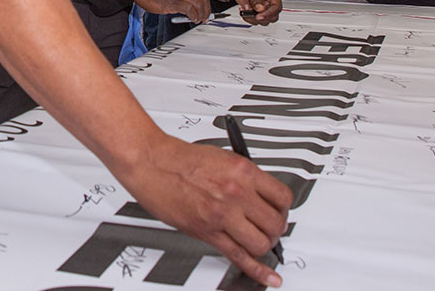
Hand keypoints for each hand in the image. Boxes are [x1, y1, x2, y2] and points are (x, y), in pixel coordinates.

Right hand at [117, 133, 289, 287]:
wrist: (151, 162)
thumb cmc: (178, 158)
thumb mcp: (222, 158)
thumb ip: (242, 177)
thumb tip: (257, 194)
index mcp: (243, 170)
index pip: (282, 197)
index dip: (283, 209)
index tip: (279, 212)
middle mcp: (237, 192)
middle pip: (276, 223)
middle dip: (275, 229)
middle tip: (269, 229)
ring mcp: (223, 214)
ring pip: (261, 243)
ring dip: (263, 245)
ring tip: (258, 242)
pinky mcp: (207, 231)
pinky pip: (239, 256)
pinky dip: (257, 270)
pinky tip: (268, 276)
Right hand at [126, 0, 212, 23]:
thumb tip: (196, 0)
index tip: (214, 0)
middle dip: (208, 9)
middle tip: (207, 16)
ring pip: (199, 4)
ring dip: (202, 15)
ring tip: (199, 19)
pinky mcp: (172, 2)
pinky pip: (189, 11)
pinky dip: (193, 16)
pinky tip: (192, 18)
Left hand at [226, 0, 281, 24]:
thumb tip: (260, 9)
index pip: (276, 6)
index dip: (269, 13)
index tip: (259, 16)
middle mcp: (269, 0)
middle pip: (273, 16)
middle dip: (263, 18)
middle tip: (253, 14)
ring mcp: (262, 5)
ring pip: (264, 20)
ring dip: (255, 19)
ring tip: (246, 12)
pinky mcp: (254, 9)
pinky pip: (255, 19)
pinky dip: (249, 18)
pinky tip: (243, 11)